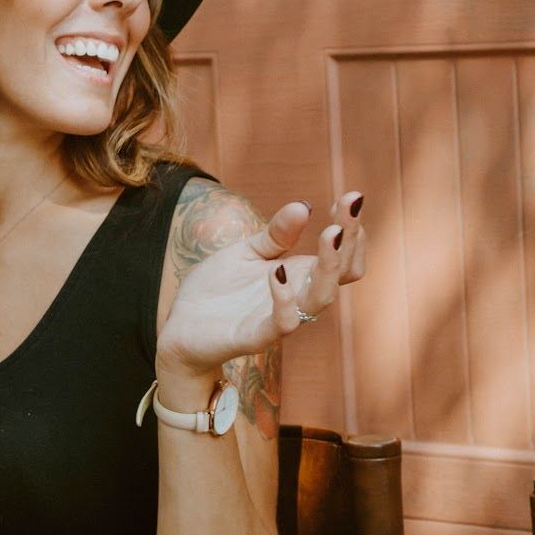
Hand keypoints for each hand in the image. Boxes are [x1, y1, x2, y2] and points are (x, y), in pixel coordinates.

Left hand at [156, 193, 365, 378]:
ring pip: (320, 299)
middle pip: (341, 275)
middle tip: (350, 208)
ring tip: (330, 234)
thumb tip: (303, 205)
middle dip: (348, 240)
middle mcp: (298, 297)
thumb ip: (276, 234)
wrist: (182, 328)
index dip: (351, 231)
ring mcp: (279, 318)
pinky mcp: (254, 337)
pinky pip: (281, 324)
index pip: (342, 257)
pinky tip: (277, 271)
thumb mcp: (247, 252)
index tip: (352, 197)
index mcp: (300, 275)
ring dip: (329, 267)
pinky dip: (284, 298)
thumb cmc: (218, 290)